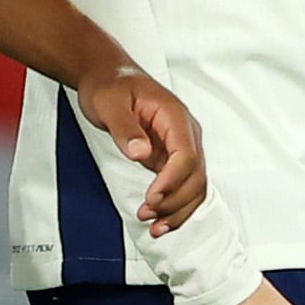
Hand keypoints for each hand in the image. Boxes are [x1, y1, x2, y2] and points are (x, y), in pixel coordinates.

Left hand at [74, 64, 204, 230]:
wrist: (108, 78)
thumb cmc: (110, 85)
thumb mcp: (110, 103)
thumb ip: (125, 127)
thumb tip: (140, 151)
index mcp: (174, 116)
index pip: (186, 155)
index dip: (172, 181)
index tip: (152, 197)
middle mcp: (184, 133)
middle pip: (195, 176)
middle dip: (174, 201)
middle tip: (147, 215)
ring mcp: (180, 147)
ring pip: (194, 187)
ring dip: (178, 210)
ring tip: (154, 226)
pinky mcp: (170, 159)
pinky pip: (182, 188)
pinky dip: (175, 207)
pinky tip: (161, 221)